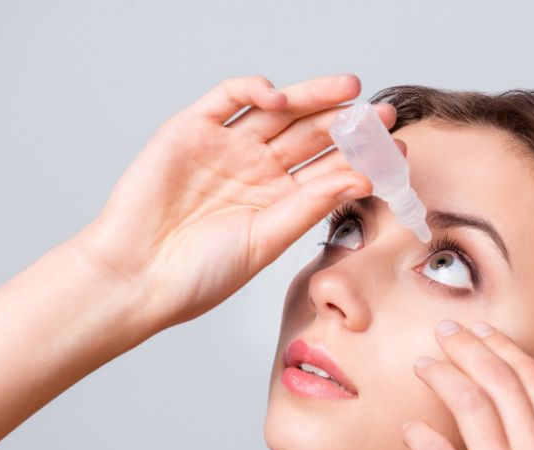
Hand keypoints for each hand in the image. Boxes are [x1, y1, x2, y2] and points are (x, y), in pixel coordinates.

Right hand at [72, 73, 399, 332]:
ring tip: (348, 89)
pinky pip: (228, 98)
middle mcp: (256, 171)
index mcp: (277, 201)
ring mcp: (225, 148)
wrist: (136, 276)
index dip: (361, 158)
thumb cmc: (198, 273)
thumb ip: (309, 206)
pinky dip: (255, 90)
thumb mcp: (266, 240)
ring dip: (312, 97)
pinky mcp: (191, 129)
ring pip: (277, 111)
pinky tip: (281, 97)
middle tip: (383, 115)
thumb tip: (360, 178)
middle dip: (346, 123)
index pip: (328, 170)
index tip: (397, 153)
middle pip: (309, 136)